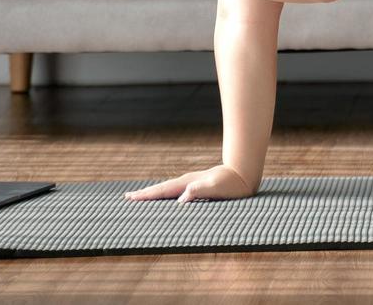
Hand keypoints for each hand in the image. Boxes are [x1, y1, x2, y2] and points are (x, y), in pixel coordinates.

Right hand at [123, 164, 256, 202]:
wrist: (244, 173)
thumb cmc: (232, 184)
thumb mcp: (216, 188)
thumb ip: (199, 191)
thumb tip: (181, 199)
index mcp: (188, 183)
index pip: (163, 190)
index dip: (147, 195)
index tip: (130, 198)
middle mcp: (188, 182)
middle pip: (162, 188)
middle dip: (145, 193)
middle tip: (127, 197)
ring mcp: (192, 183)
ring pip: (169, 189)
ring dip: (155, 193)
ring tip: (142, 197)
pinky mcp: (199, 186)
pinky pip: (177, 191)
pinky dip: (167, 194)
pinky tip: (168, 198)